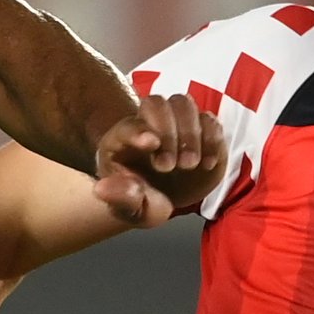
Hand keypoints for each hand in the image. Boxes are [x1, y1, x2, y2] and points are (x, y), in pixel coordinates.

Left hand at [91, 89, 218, 225]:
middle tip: (171, 166)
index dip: (139, 130)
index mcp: (121, 141)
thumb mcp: (132, 210)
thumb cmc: (143, 202)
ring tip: (190, 165)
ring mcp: (175, 122)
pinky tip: (207, 163)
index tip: (152, 144)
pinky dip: (211, 138)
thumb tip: (101, 189)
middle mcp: (147, 124)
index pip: (127, 126)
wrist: (165, 199)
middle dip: (167, 132)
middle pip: (155, 104)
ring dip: (189, 132)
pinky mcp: (201, 128)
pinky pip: (209, 119)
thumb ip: (120, 199)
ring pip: (183, 103)